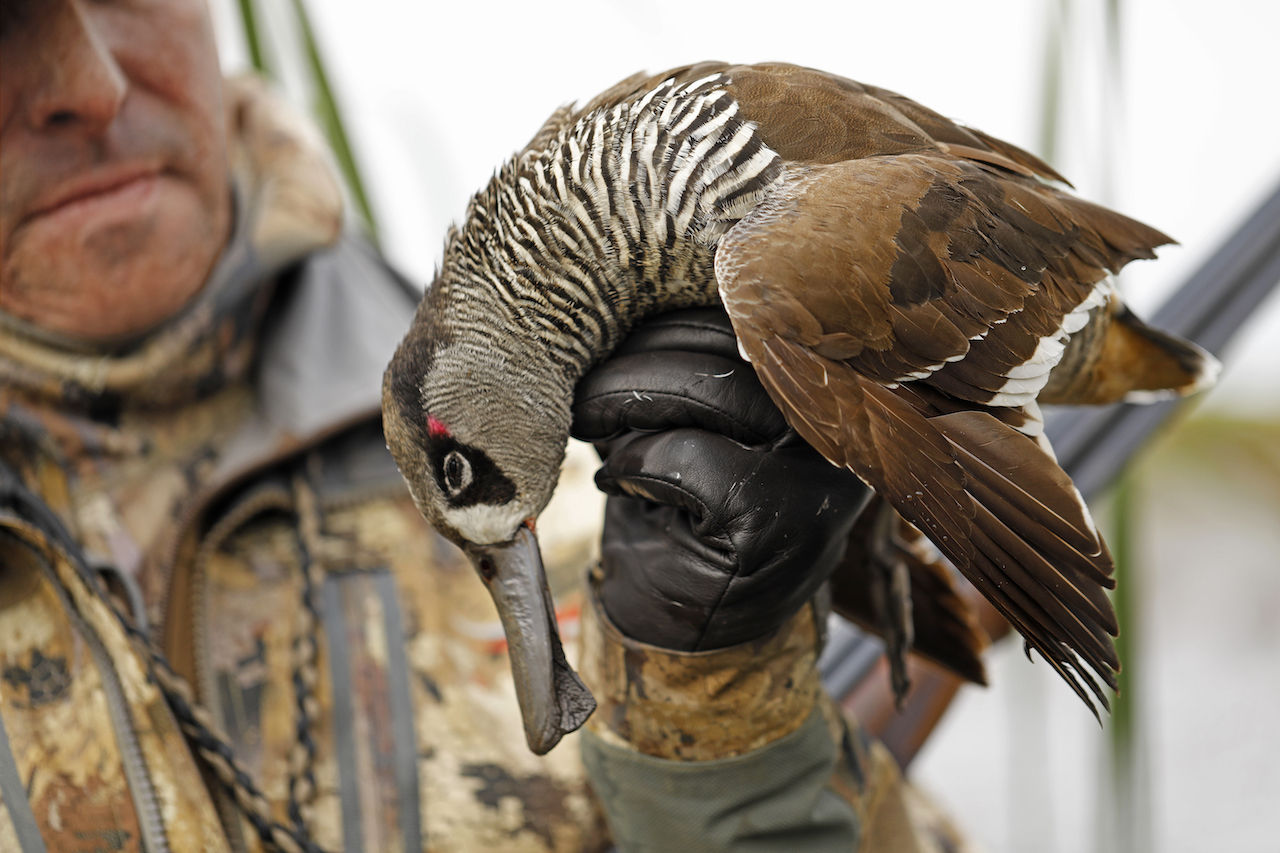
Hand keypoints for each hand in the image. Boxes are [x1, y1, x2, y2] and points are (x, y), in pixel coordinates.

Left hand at [571, 307, 873, 650]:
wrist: (681, 619)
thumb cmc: (674, 498)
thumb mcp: (680, 409)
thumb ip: (683, 350)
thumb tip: (625, 275)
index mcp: (826, 379)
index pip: (766, 300)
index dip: (687, 289)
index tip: (621, 292)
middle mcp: (842, 422)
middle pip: (737, 337)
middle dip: (638, 351)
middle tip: (581, 378)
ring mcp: (821, 474)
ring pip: (715, 389)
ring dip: (628, 399)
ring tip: (586, 419)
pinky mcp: (781, 524)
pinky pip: (690, 456)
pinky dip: (637, 461)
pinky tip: (621, 480)